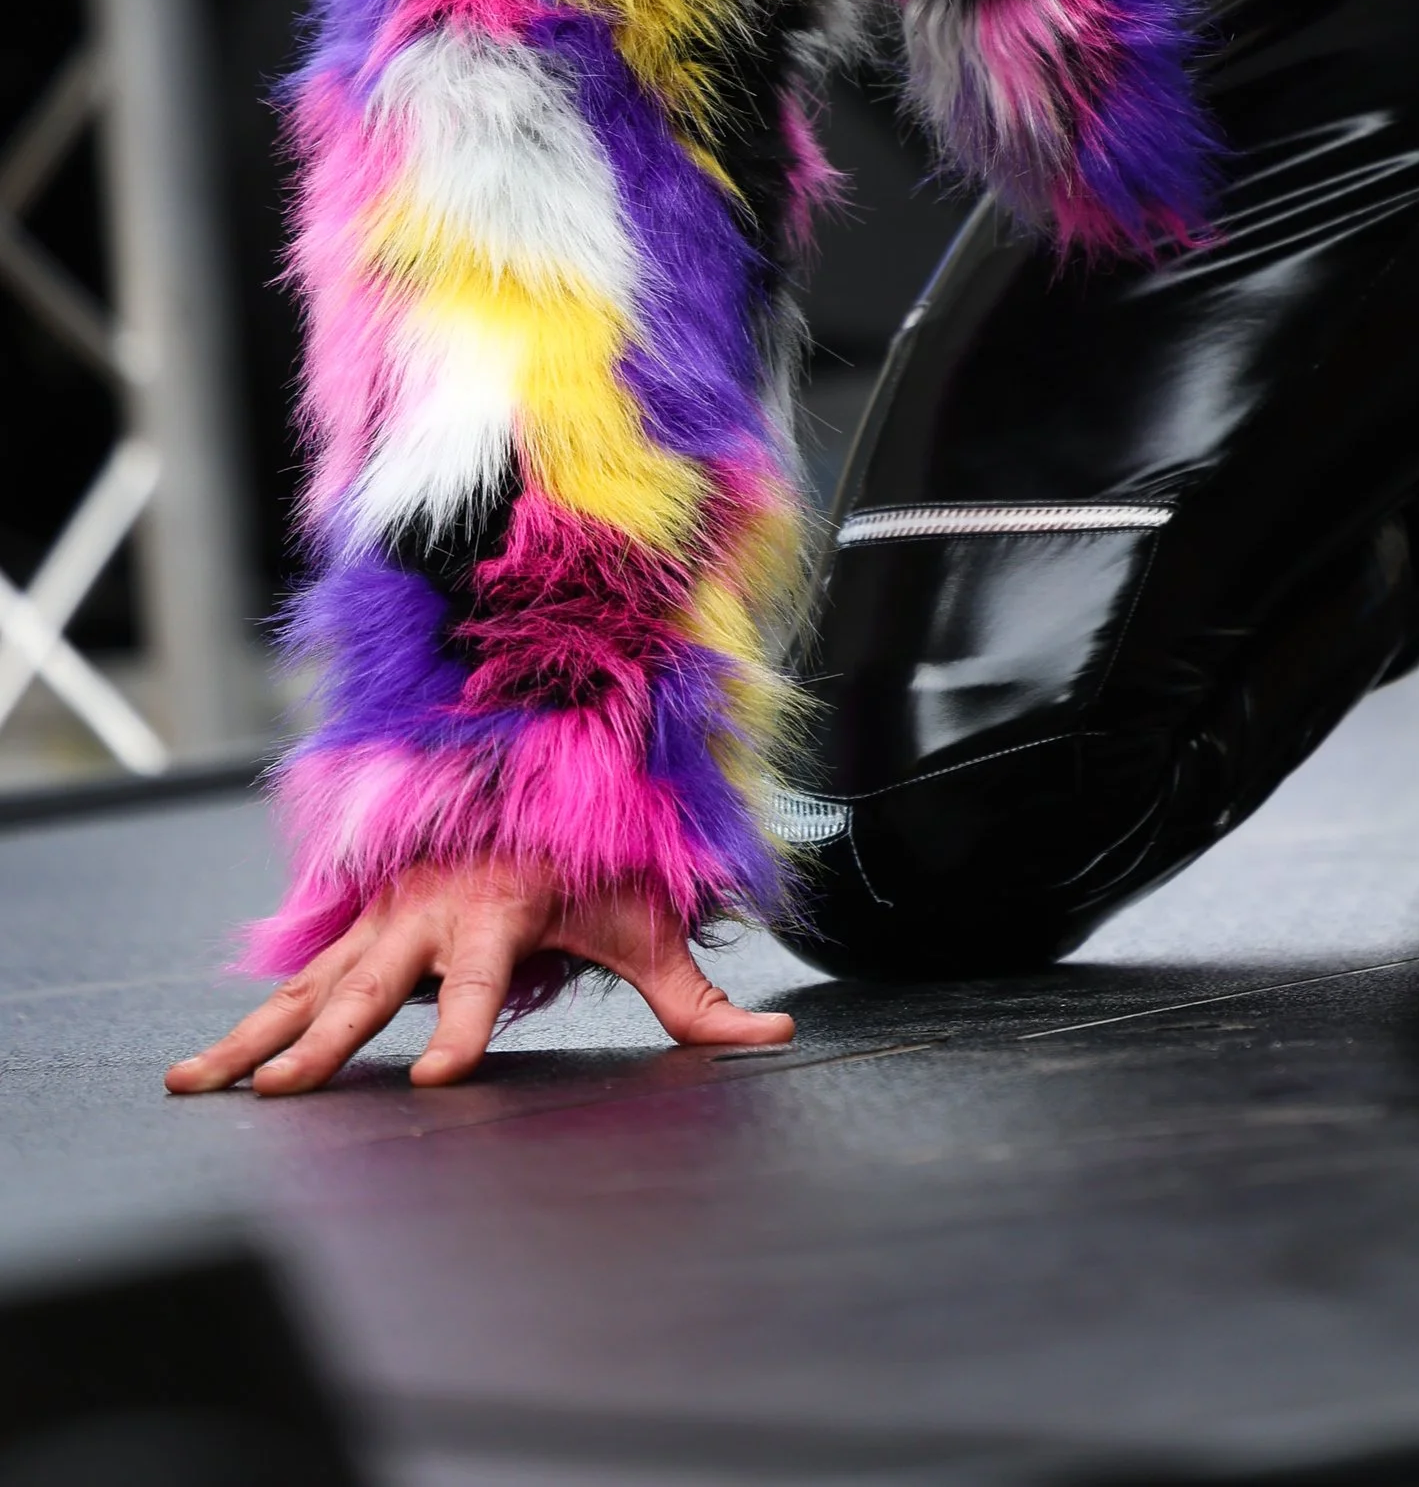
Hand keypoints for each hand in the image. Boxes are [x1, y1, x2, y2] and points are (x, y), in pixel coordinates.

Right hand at [164, 863, 796, 1095]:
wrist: (529, 772)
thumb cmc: (589, 858)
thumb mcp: (645, 917)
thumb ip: (697, 993)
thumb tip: (773, 1038)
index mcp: (499, 912)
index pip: (480, 983)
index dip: (464, 1030)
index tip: (439, 1078)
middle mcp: (429, 916)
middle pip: (370, 989)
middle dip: (325, 1042)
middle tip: (282, 1092)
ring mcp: (384, 923)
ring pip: (312, 988)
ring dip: (256, 1039)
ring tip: (197, 1087)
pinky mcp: (359, 931)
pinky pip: (296, 984)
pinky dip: (248, 1025)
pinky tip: (197, 1075)